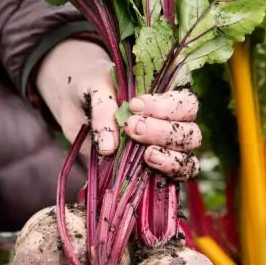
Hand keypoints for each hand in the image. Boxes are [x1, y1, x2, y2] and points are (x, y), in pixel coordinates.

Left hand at [35, 39, 200, 179]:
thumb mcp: (94, 88)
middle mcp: (173, 122)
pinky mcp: (156, 168)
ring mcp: (166, 147)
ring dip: (170, 157)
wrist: (75, 105)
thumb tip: (108, 148)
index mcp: (166, 95)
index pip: (185, 102)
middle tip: (132, 127)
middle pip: (190, 132)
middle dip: (162, 131)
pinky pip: (178, 175)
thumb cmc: (91, 89)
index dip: (166, 107)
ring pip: (188, 155)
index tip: (134, 106)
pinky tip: (150, 167)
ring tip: (145, 154)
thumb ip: (102, 110)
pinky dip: (169, 173)